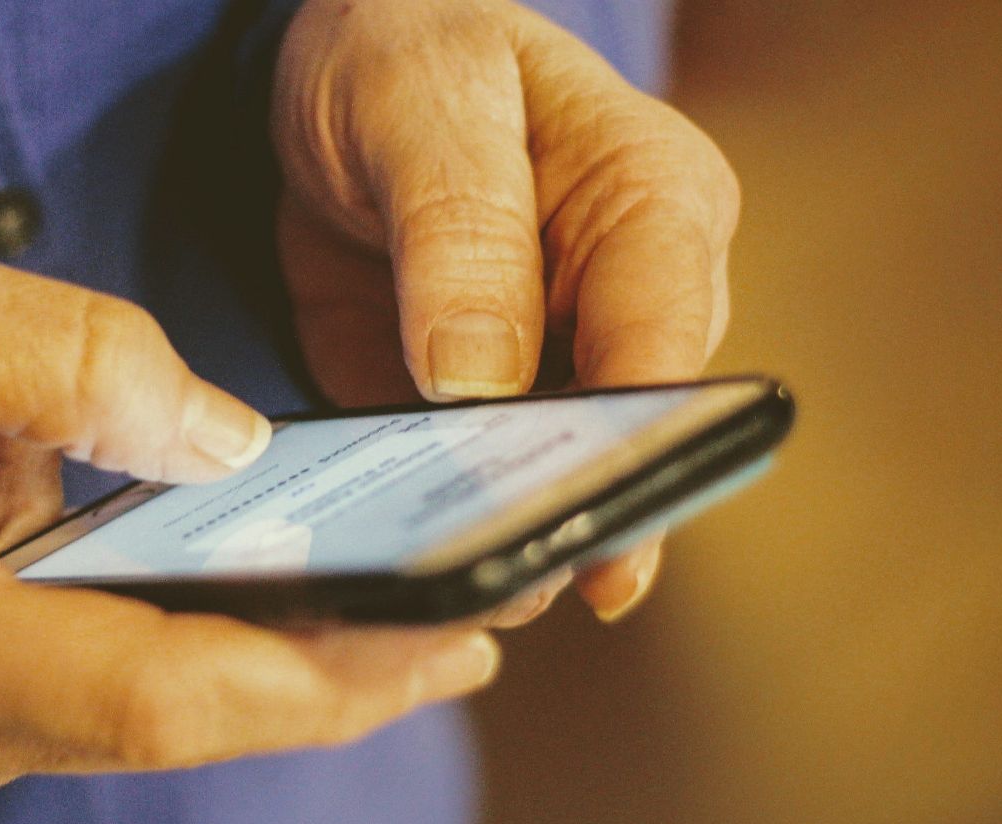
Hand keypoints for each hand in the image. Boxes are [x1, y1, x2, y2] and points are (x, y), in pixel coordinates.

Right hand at [0, 231, 499, 823]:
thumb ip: (67, 360)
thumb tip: (224, 435)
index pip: (154, 693)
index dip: (321, 674)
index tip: (444, 641)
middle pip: (173, 726)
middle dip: (326, 675)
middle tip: (461, 620)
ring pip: (131, 721)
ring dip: (244, 652)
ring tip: (368, 585)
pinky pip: (75, 703)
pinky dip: (153, 637)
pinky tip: (206, 568)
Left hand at [272, 0, 737, 621]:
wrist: (336, 68)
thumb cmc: (406, 51)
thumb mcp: (424, 106)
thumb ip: (460, 231)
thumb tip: (482, 384)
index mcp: (654, 206)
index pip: (665, 347)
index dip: (643, 454)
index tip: (599, 551)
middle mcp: (623, 300)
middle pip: (618, 438)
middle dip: (561, 516)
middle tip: (498, 588)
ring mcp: (551, 365)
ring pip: (543, 480)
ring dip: (491, 537)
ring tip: (430, 591)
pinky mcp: (472, 408)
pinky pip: (460, 483)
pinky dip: (423, 523)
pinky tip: (382, 563)